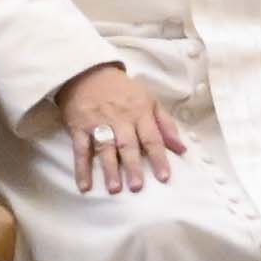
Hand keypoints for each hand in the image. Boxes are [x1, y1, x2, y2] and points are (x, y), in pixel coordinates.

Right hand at [52, 60, 188, 195]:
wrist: (87, 71)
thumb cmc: (122, 90)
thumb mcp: (149, 100)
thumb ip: (166, 124)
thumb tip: (182, 149)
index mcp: (139, 112)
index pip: (152, 137)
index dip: (158, 158)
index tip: (164, 177)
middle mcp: (120, 119)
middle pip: (128, 145)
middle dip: (133, 166)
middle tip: (137, 187)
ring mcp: (98, 123)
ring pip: (105, 148)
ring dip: (109, 169)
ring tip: (114, 188)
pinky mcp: (78, 126)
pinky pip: (80, 149)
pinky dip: (81, 167)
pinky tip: (84, 185)